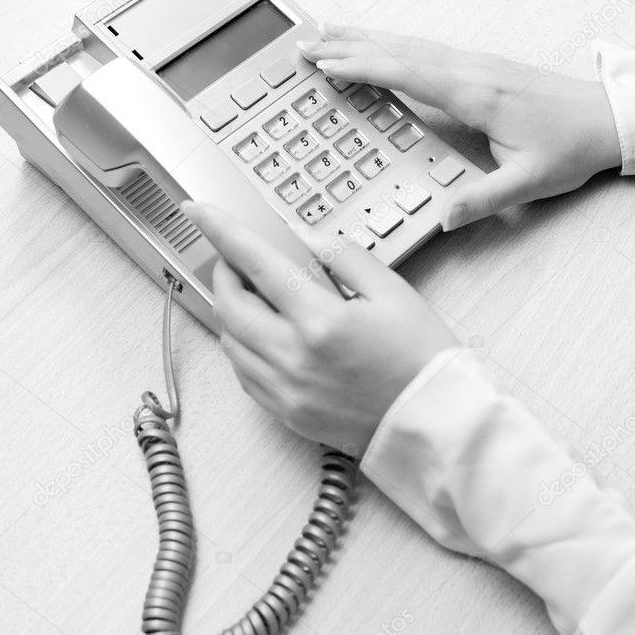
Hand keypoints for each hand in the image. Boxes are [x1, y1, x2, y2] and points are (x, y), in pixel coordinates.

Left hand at [182, 201, 456, 456]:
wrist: (436, 424)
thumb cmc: (423, 358)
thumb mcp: (392, 291)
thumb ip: (342, 256)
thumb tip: (301, 236)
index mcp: (321, 321)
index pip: (255, 262)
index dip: (220, 230)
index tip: (198, 210)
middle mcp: (294, 358)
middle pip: (228, 304)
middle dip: (224, 272)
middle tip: (237, 260)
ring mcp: (286, 390)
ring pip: (228, 341)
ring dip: (231, 311)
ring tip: (256, 297)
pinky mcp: (287, 414)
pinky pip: (243, 374)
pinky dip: (242, 347)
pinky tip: (266, 336)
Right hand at [297, 23, 620, 228]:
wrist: (606, 118)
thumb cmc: (571, 147)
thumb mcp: (530, 182)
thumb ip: (484, 199)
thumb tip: (443, 217)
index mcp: (475, 95)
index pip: (406, 75)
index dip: (362, 68)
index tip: (326, 65)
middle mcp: (470, 71)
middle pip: (398, 50)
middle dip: (349, 46)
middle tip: (307, 46)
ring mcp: (475, 64)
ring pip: (409, 44)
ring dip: (366, 37)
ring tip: (328, 34)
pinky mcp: (480, 66)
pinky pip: (424, 48)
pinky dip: (392, 43)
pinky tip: (380, 44)